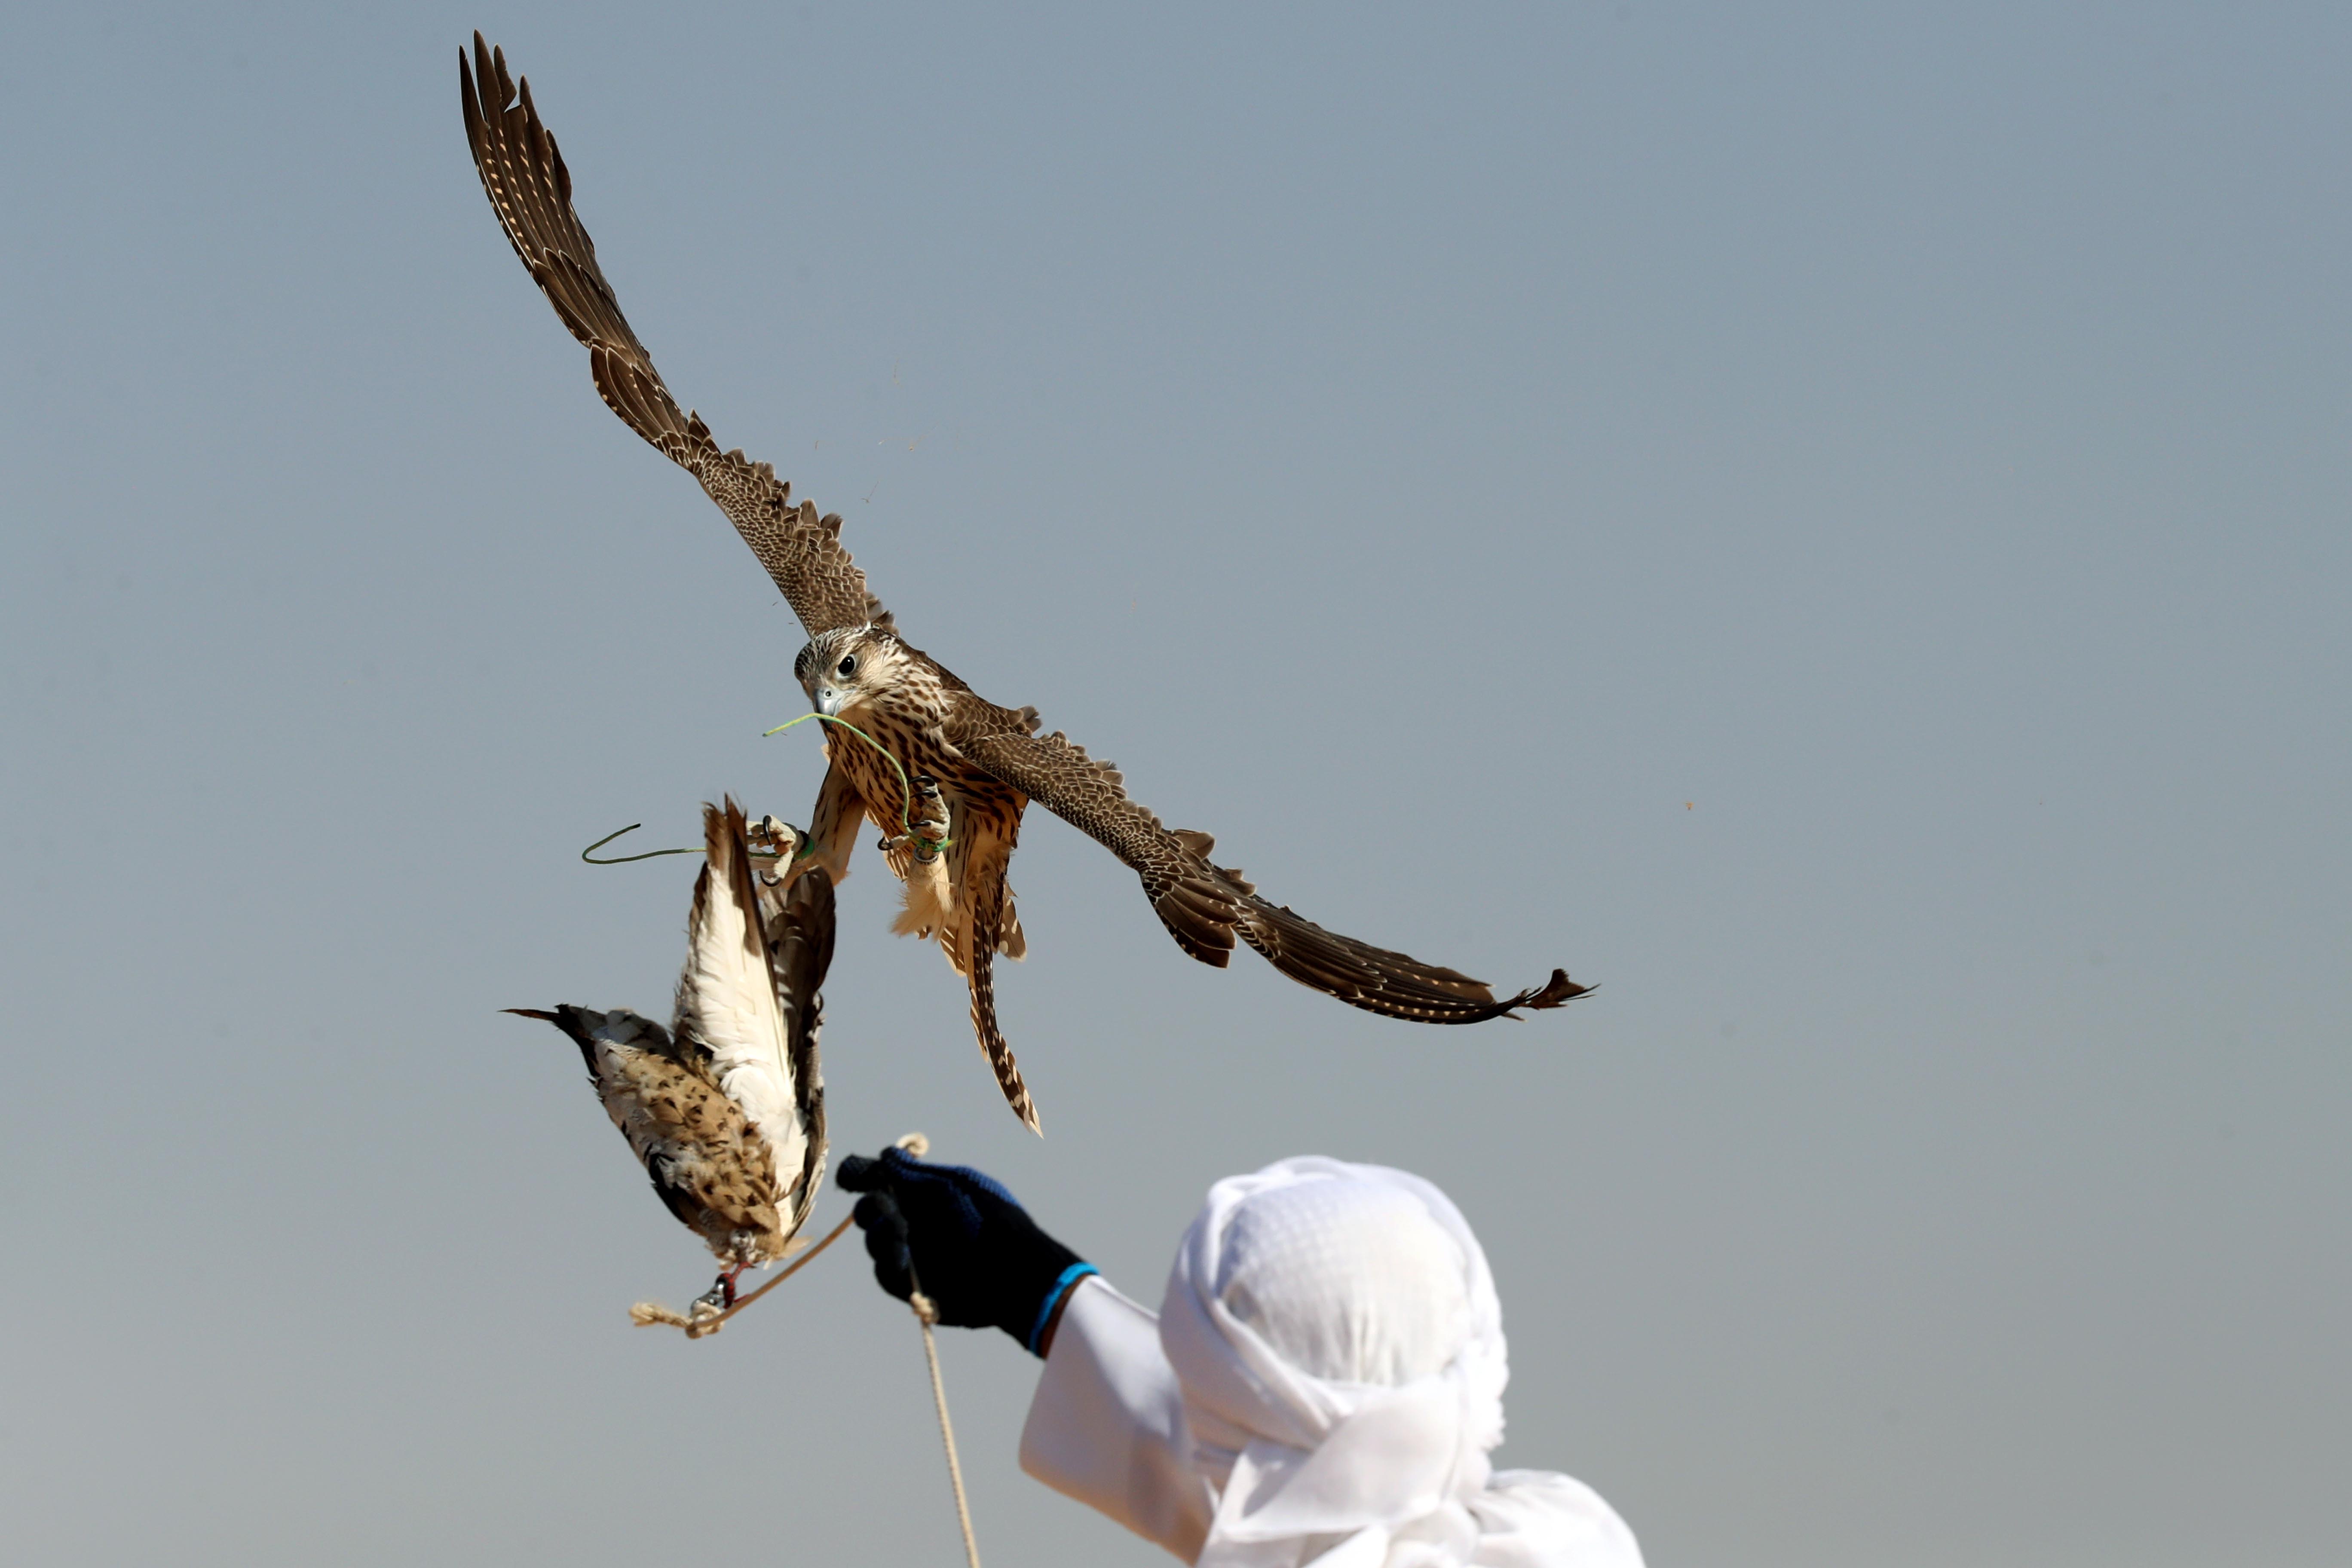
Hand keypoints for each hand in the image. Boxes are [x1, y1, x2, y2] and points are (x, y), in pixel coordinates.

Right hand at [837, 1146, 1093, 1353]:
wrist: (1015, 1271)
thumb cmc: (990, 1220)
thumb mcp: (952, 1188)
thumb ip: (914, 1175)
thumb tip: (886, 1155)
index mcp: (928, 1193)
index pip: (885, 1181)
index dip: (863, 1176)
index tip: (850, 1176)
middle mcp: (918, 1222)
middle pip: (872, 1212)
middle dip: (869, 1208)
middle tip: (884, 1208)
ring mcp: (915, 1255)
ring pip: (875, 1243)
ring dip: (879, 1234)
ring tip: (898, 1232)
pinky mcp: (915, 1287)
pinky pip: (886, 1275)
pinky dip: (887, 1263)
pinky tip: (900, 1255)